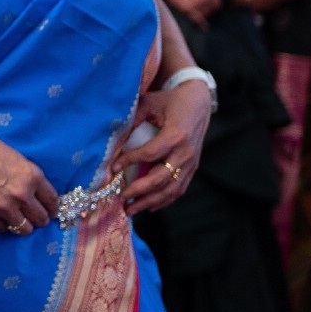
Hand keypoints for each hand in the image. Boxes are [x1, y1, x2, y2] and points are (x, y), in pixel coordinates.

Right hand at [0, 131, 58, 234]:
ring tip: (18, 218)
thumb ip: (32, 180)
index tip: (50, 210)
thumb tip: (40, 198)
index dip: (53, 208)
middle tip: (35, 216)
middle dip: (40, 218)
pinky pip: (2, 229)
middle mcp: (21, 195)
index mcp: (32, 177)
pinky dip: (3, 224)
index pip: (52, 202)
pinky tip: (0, 215)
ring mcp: (3, 207)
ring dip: (23, 224)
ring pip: (24, 229)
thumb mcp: (19, 160)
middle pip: (41, 219)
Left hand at [119, 82, 212, 213]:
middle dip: (139, 191)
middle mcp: (186, 152)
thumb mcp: (149, 103)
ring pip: (172, 188)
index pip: (150, 153)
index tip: (112, 168)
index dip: (130, 161)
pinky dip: (165, 200)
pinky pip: (180, 188)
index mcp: (176, 134)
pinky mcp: (193, 168)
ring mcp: (192, 162)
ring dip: (151, 201)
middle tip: (120, 198)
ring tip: (131, 209)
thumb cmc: (170, 102)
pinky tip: (150, 207)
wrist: (198, 102)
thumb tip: (111, 139)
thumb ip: (132, 119)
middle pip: (161, 177)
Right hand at [161, 0, 221, 26]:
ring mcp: (196, 6)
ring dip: (205, 12)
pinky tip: (205, 28)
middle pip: (213, 8)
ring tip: (200, 7)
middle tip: (204, 1)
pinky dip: (202, 25)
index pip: (217, 0)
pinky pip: (197, 20)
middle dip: (211, 6)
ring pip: (206, 13)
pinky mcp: (187, 10)